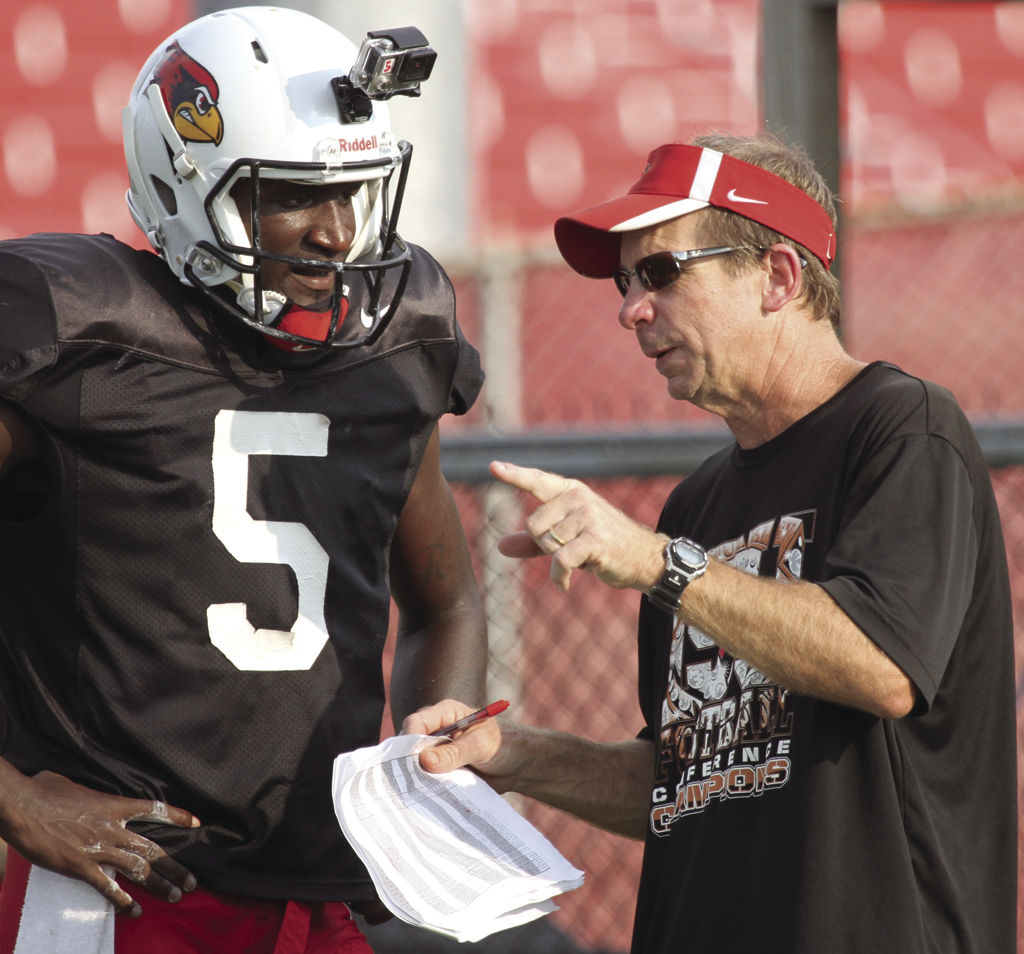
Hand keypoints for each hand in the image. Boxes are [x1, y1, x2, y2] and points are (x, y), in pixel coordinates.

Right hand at [5, 770, 199, 916]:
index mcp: (115, 805)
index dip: (177, 816)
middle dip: (174, 867)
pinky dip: (123, 901)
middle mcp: (114, 828)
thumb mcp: (74, 783)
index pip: (154, 809)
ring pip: (138, 870)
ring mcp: (100, 848)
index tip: (196, 823)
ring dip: (158, 885)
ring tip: (174, 896)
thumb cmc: (44, 791)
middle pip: (153, 849)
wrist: (25, 809)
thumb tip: (79, 789)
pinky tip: (135, 911)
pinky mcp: (83, 867)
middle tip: (192, 882)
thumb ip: (88, 791)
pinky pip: (109, 887)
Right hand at [403, 700, 509, 787]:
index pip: (416, 722)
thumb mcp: (479, 746)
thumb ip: (454, 753)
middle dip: (408, 761)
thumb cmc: (503, 744)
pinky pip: (427, 778)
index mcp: (445, 713)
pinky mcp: (440, 770)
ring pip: (416, 763)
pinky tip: (426, 797)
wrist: (518, 765)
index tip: (407, 761)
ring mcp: (437, 751)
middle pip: (411, 744)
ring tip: (417, 792)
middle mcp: (436, 730)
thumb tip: (425, 760)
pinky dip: (426, 786)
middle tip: (408, 782)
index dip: (408, 739)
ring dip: (416, 777)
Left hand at [490, 460, 666, 591]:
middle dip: (545, 545)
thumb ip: (533, 541)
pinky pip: (560, 560)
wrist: (644, 559)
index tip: (493, 467)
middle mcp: (579, 498)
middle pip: (534, 525)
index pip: (537, 481)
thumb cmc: (602, 546)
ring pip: (547, 543)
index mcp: (571, 491)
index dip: (514, 475)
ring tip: (580, 559)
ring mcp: (589, 516)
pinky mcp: (595, 539)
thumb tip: (501, 546)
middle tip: (570, 550)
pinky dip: (558, 577)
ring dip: (557, 561)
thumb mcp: (565, 540)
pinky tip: (564, 585)